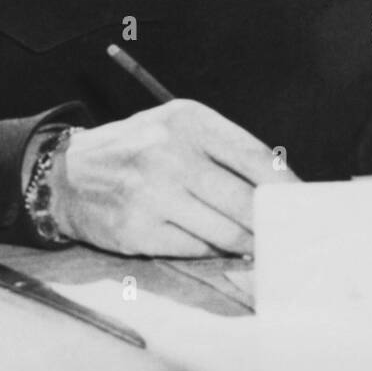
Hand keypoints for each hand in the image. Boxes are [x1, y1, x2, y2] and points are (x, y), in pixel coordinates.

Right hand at [49, 99, 296, 256]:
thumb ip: (224, 151)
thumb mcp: (177, 128)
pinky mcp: (138, 229)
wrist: (68, 174)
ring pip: (225, 231)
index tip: (303, 205)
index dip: (286, 186)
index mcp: (188, 120)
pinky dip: (210, 250)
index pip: (255, 157)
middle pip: (245, 201)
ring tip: (251, 243)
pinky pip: (195, 248)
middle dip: (268, 224)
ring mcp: (152, 192)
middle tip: (283, 236)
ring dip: (243, 243)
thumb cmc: (137, 149)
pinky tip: (211, 244)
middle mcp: (170, 152)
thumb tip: (279, 189)